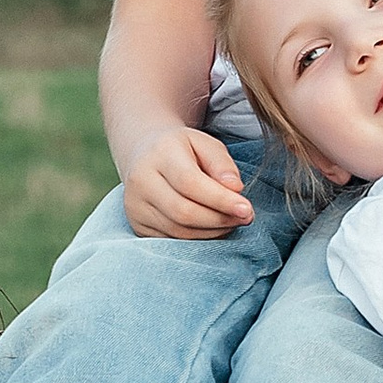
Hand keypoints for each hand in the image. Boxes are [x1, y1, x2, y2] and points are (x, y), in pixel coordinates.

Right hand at [121, 125, 255, 238]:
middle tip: (246, 217)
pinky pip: (172, 239)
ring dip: (212, 231)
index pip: (190, 183)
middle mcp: (141, 181)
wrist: (146, 154)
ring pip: (178, 230)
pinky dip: (198, 237)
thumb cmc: (183, 149)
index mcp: (160, 154)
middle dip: (220, 219)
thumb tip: (235, 189)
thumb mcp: (205, 143)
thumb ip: (222, 164)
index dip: (220, 200)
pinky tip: (213, 227)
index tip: (246, 208)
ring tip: (232, 221)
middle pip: (183, 212)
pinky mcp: (137, 224)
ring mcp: (135, 206)